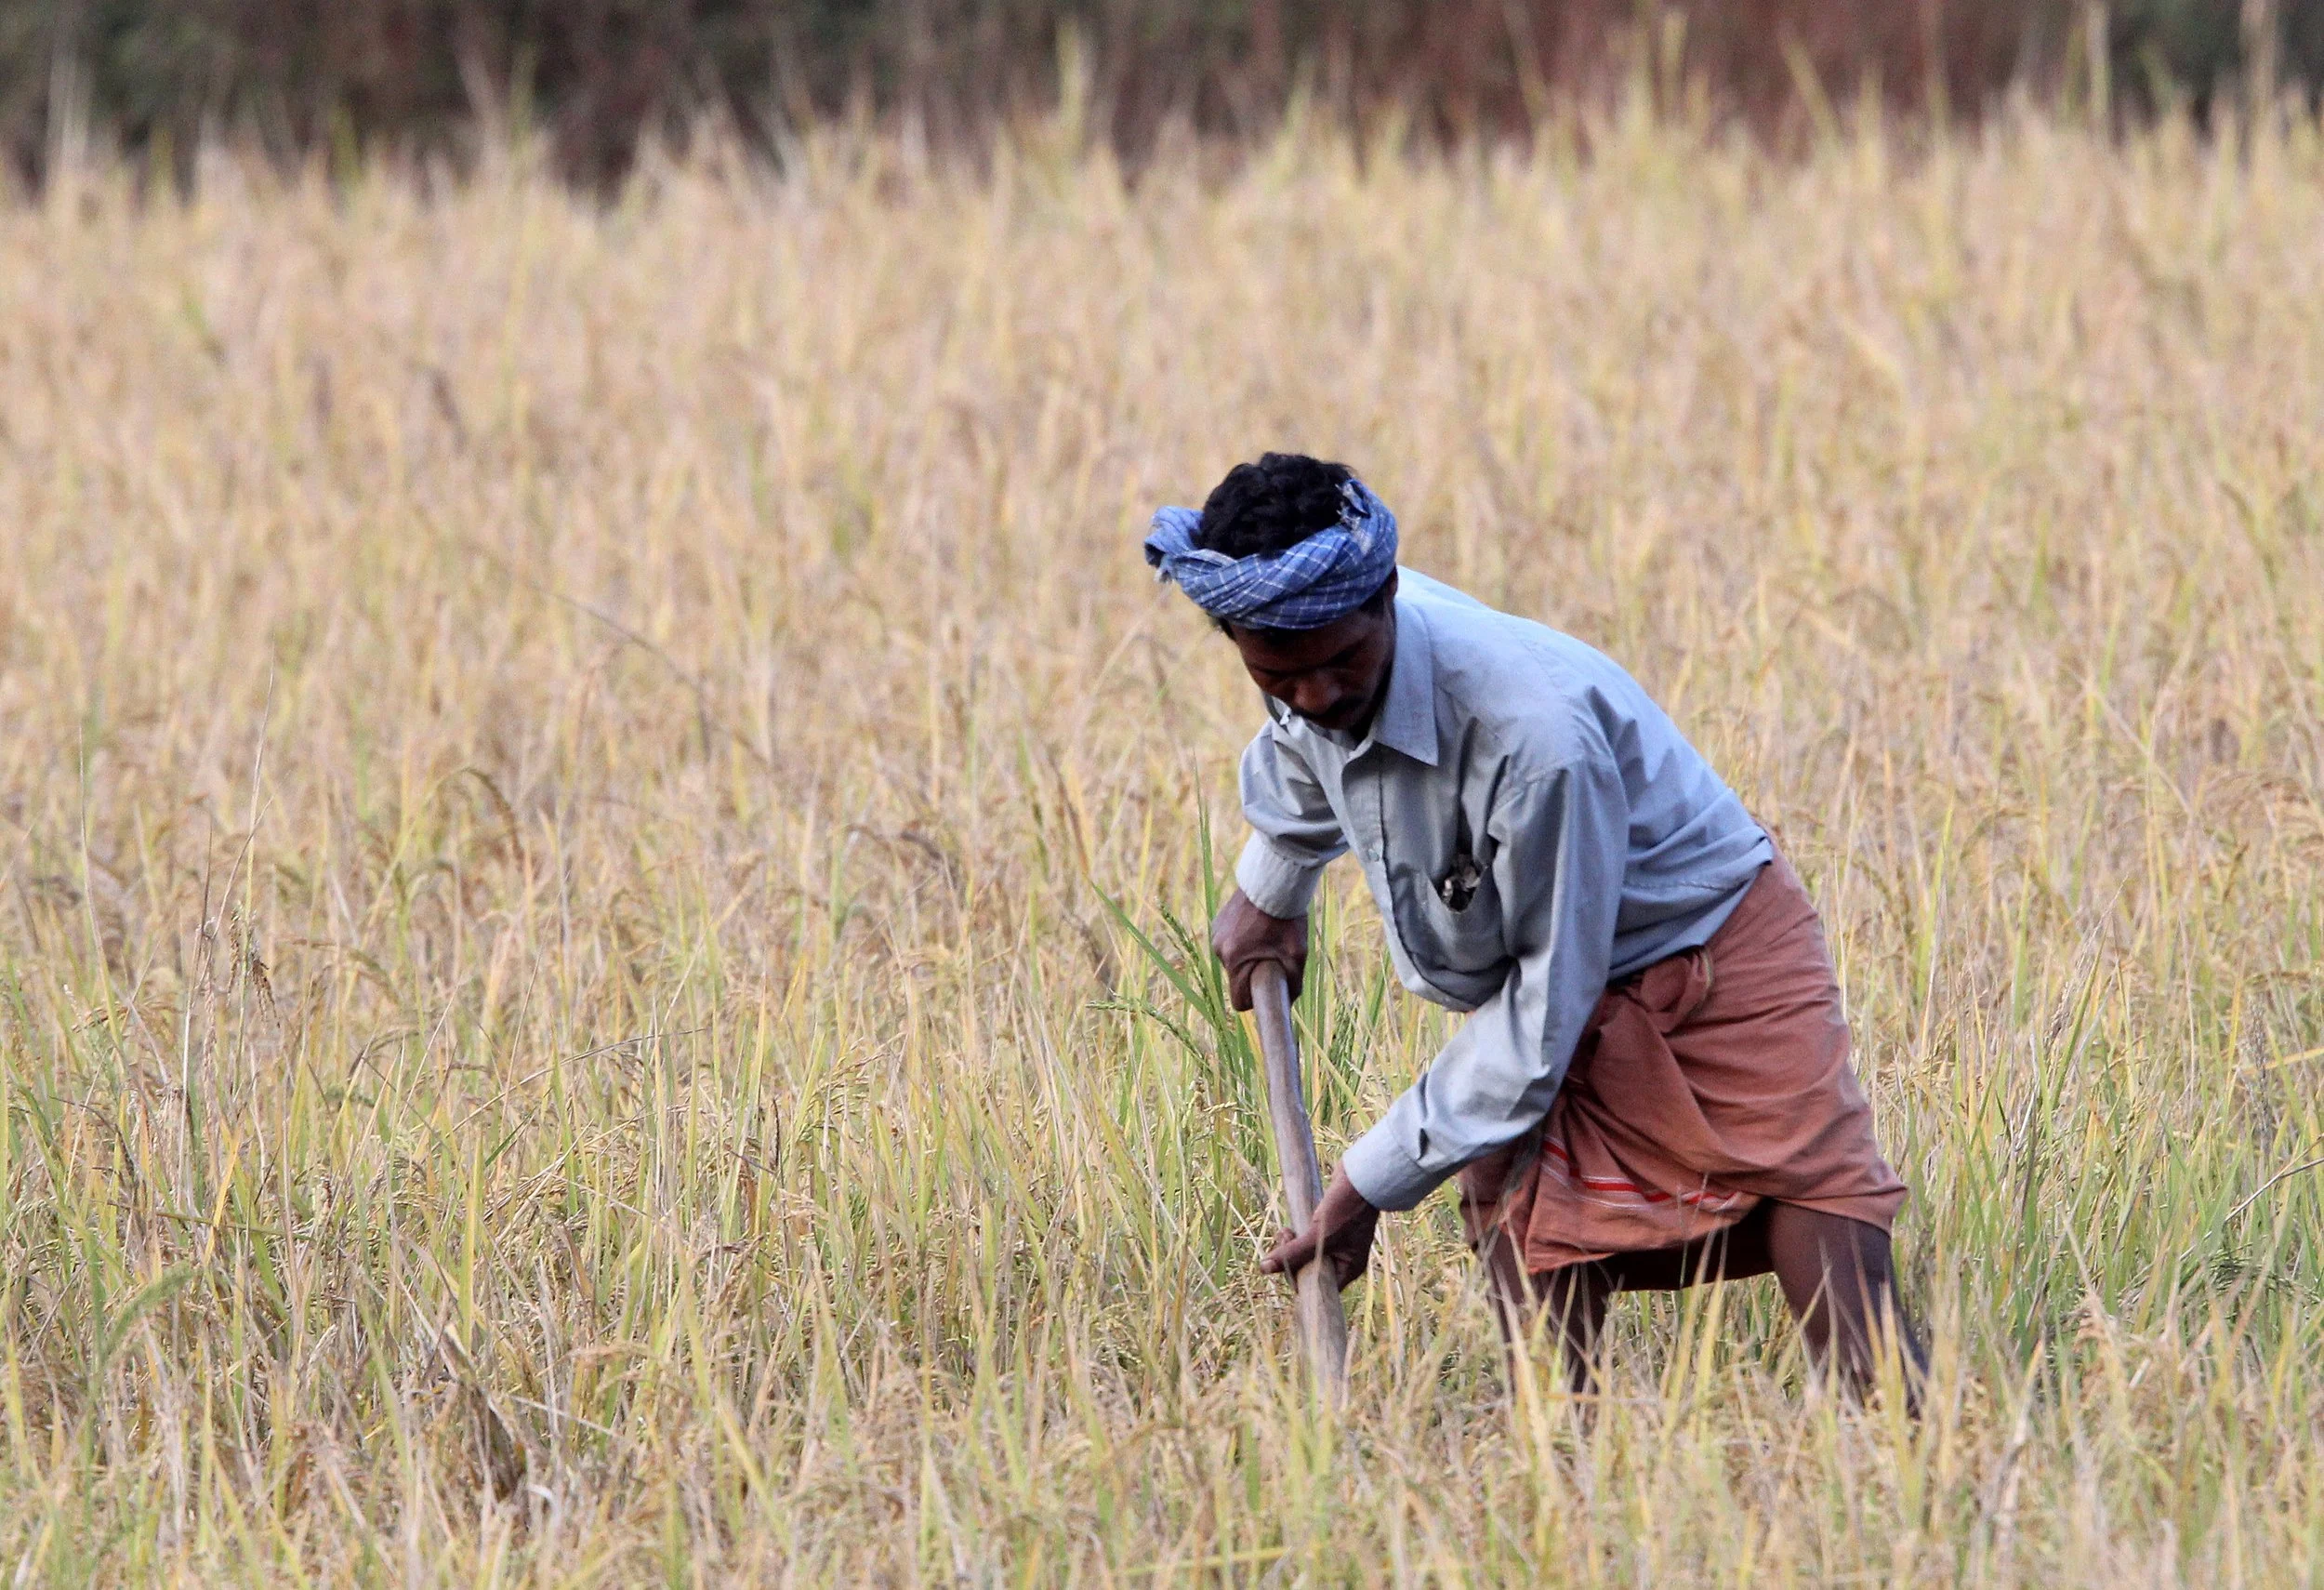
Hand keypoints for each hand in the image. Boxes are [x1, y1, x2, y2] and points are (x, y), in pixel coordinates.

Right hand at [1210, 887, 1307, 1011]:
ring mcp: (1216, 933)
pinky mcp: (1218, 921)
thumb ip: (1294, 983)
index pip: (1238, 1001)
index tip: (1267, 987)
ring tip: (1267, 936)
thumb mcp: (1297, 954)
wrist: (1274, 881)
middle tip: (1274, 954)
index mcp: (1234, 960)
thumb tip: (1288, 1000)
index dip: (1255, 999)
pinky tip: (1258, 925)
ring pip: (1233, 959)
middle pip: (1236, 978)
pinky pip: (1230, 942)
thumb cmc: (1286, 918)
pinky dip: (1243, 939)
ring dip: (1248, 955)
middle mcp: (1219, 948)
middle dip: (1253, 973)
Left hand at [1261, 1165, 1379, 1290]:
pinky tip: (1289, 1227)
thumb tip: (1265, 1268)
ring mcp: (1337, 1243)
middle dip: (1292, 1258)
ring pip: (1306, 1254)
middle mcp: (1343, 1259)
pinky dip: (1297, 1235)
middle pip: (1309, 1270)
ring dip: (1291, 1245)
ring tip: (1285, 1230)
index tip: (1285, 1263)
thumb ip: (1293, 1253)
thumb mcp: (1319, 1235)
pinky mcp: (1328, 1228)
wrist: (1361, 1176)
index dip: (1299, 1279)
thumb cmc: (1347, 1208)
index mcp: (1348, 1268)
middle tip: (1284, 1237)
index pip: (1319, 1287)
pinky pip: (1308, 1239)